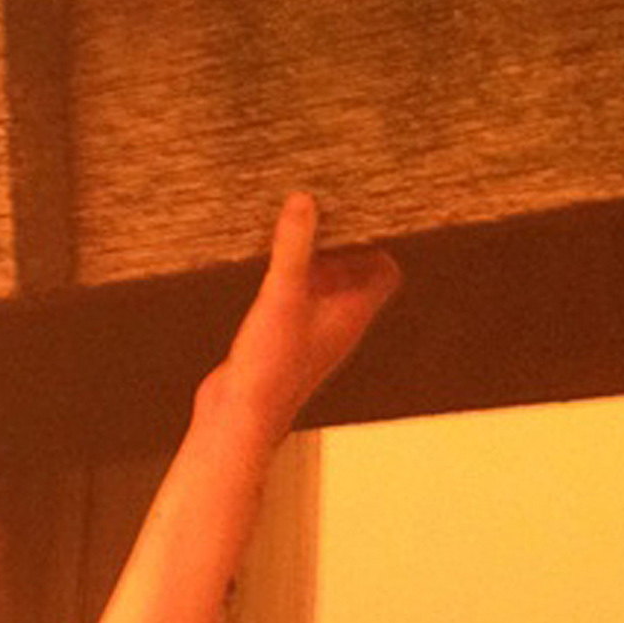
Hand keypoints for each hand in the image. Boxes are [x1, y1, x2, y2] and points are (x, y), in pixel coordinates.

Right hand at [205, 191, 401, 435]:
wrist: (238, 420)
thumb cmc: (271, 369)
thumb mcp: (282, 296)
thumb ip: (294, 248)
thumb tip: (304, 202)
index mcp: (352, 315)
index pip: (385, 272)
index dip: (375, 242)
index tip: (354, 215)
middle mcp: (337, 324)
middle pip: (353, 275)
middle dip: (338, 244)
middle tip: (318, 211)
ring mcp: (309, 333)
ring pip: (321, 288)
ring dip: (309, 261)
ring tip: (288, 229)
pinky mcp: (280, 339)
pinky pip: (293, 299)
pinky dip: (286, 279)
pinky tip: (261, 265)